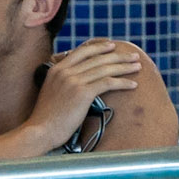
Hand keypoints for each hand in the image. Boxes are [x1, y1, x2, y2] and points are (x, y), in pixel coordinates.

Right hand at [25, 41, 140, 151]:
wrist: (40, 131)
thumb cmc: (46, 119)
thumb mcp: (51, 93)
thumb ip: (62, 82)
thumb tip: (80, 83)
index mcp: (56, 69)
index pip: (82, 51)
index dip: (99, 47)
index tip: (112, 46)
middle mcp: (65, 71)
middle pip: (97, 58)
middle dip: (118, 56)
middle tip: (133, 56)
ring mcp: (73, 80)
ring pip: (105, 68)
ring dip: (124, 67)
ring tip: (138, 67)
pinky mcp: (82, 92)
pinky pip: (108, 83)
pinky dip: (123, 83)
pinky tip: (133, 85)